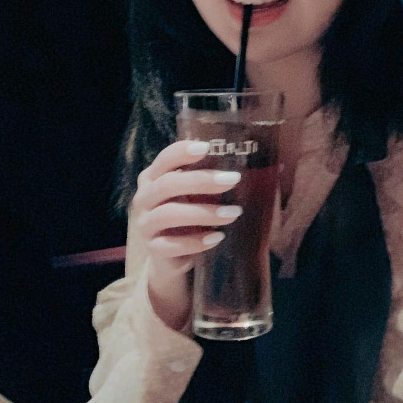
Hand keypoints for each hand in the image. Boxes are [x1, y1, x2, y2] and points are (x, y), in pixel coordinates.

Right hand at [131, 140, 241, 326]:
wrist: (170, 254)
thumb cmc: (188, 211)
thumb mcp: (194, 192)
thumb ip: (210, 177)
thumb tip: (258, 166)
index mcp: (153, 176)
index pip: (164, 159)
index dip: (182, 152)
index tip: (206, 147)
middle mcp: (144, 197)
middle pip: (167, 184)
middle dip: (201, 180)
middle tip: (232, 180)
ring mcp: (145, 224)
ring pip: (168, 214)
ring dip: (203, 213)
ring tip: (233, 213)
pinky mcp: (152, 249)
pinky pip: (171, 245)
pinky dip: (196, 241)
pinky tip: (218, 237)